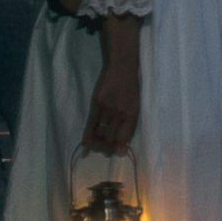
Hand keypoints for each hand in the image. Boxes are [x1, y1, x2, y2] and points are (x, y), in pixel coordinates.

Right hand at [83, 28, 143, 164]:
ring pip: (101, 134)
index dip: (119, 149)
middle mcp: (120, 114)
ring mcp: (108, 109)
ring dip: (98, 144)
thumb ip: (130, 123)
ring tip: (96, 147)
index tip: (116, 153)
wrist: (122, 67)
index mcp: (133, 115)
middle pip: (112, 139)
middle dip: (107, 149)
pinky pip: (92, 124)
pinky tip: (85, 145)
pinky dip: (88, 136)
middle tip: (105, 151)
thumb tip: (124, 142)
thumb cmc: (131, 87)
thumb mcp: (136, 105)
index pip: (125, 139)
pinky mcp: (97, 104)